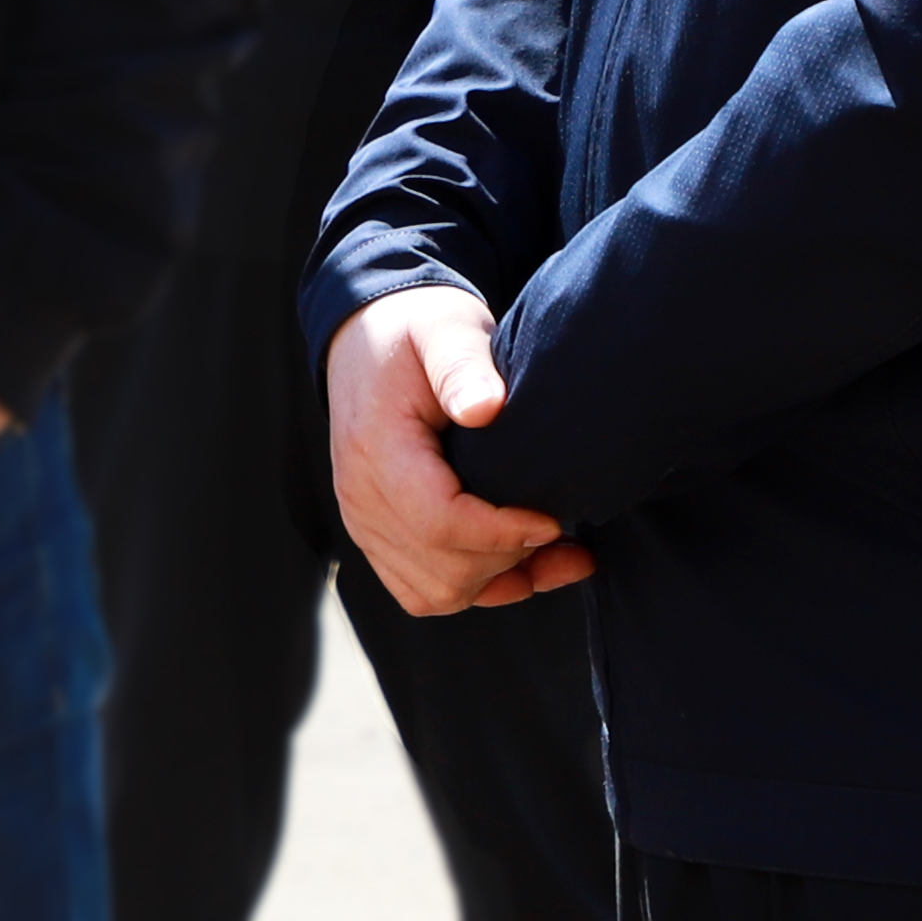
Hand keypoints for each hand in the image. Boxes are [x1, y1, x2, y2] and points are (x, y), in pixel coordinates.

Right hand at [324, 284, 590, 616]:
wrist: (368, 338)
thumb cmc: (416, 331)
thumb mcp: (445, 327)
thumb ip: (463, 364)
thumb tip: (485, 408)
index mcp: (376, 449)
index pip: (439, 522)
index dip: (502, 532)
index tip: (552, 517)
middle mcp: (362, 497)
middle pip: (441, 570)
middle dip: (509, 559)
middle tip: (560, 525)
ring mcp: (366, 522)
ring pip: (435, 593)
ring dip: (500, 581)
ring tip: (556, 551)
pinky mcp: (380, 534)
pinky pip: (425, 590)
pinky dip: (478, 587)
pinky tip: (525, 563)